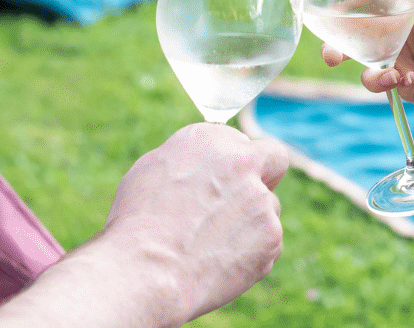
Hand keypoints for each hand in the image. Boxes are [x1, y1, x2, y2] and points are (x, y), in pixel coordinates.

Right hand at [102, 123, 288, 325]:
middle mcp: (243, 163)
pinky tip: (218, 263)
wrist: (147, 272)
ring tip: (212, 245)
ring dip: (251, 221)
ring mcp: (262, 201)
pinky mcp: (271, 238)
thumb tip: (206, 168)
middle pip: (274, 159)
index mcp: (211, 139)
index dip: (232, 161)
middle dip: (266, 173)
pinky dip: (250, 252)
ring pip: (268, 208)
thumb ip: (192, 162)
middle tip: (248, 196)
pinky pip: (267, 243)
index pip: (239, 140)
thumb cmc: (138, 224)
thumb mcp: (154, 170)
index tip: (224, 178)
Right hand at [322, 0, 413, 112]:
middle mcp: (395, 38)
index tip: (317, 5)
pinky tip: (412, 83)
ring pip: (366, 69)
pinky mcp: (409, 89)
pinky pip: (388, 89)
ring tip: (390, 78)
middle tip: (331, 56)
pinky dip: (393, 86)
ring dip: (368, 75)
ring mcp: (400, 64)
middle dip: (335, 47)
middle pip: (354, 41)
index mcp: (403, 14)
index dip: (339, 5)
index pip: (364, 6)